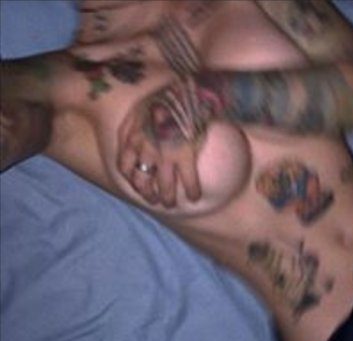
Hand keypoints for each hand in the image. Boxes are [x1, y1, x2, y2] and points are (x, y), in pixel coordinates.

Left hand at [117, 79, 211, 206]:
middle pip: (143, 181)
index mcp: (133, 138)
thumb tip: (126, 140)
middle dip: (148, 194)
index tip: (138, 184)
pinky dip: (192, 191)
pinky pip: (188, 180)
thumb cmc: (162, 99)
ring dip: (168, 198)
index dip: (131, 179)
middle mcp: (146, 151)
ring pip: (165, 186)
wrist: (184, 91)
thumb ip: (130, 127)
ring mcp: (166, 155)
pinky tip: (195, 197)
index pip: (125, 167)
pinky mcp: (186, 155)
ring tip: (172, 203)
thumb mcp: (137, 109)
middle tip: (156, 200)